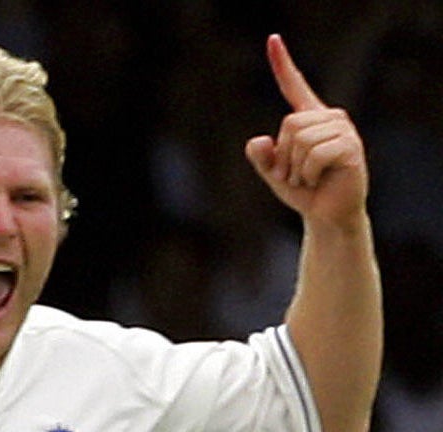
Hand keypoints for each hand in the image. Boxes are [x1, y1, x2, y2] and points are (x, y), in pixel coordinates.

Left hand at [245, 35, 367, 227]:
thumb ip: (260, 157)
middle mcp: (329, 117)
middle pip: (289, 124)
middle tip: (295, 175)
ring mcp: (343, 130)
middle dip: (284, 157)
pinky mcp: (351, 147)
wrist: (328, 214)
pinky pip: (314, 154)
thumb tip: (258, 141)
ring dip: (295, 167)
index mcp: (309, 118)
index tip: (272, 39)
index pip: (294, 86)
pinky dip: (308, 173)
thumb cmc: (303, 191)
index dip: (282, 63)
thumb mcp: (273, 173)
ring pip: (300, 139)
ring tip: (308, 178)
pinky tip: (319, 180)